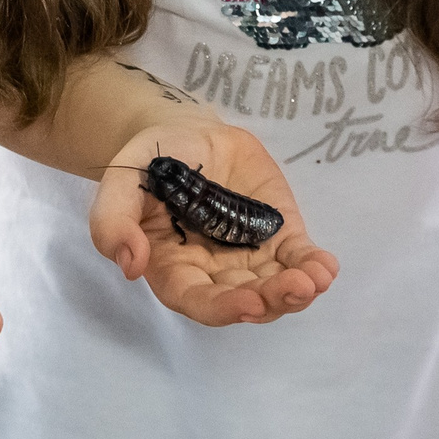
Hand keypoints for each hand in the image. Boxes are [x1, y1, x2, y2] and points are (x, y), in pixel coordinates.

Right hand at [89, 115, 335, 327]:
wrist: (186, 130)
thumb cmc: (151, 161)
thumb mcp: (121, 181)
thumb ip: (112, 220)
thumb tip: (131, 265)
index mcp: (173, 266)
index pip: (197, 299)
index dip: (224, 307)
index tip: (249, 303)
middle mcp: (214, 271)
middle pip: (244, 298)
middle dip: (271, 299)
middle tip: (295, 288)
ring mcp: (251, 255)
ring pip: (275, 286)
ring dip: (298, 289)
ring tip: (315, 279)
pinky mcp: (279, 235)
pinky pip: (298, 258)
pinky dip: (314, 266)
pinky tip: (326, 268)